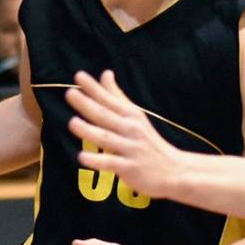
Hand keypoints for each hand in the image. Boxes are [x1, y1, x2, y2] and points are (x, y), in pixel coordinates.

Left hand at [66, 70, 183, 200]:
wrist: (174, 170)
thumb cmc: (149, 141)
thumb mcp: (136, 116)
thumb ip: (117, 96)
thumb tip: (105, 73)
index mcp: (131, 115)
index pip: (109, 99)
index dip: (94, 88)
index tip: (78, 76)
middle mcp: (131, 129)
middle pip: (105, 116)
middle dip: (87, 104)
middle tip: (70, 94)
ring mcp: (131, 149)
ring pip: (107, 138)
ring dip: (89, 130)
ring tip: (72, 123)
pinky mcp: (130, 168)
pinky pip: (111, 163)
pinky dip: (97, 161)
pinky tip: (82, 157)